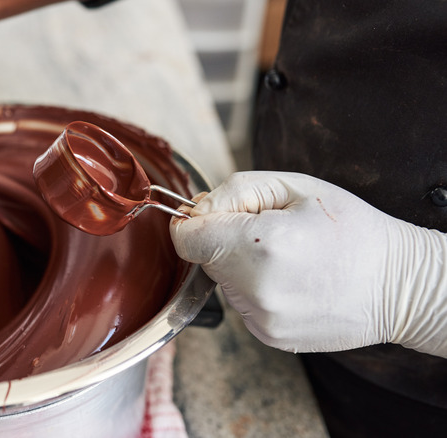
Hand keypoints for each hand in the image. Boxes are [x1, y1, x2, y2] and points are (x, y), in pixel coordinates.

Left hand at [170, 171, 446, 357]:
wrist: (398, 285)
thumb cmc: (351, 229)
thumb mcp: (295, 186)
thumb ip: (234, 191)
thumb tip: (194, 211)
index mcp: (260, 243)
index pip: (186, 238)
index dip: (193, 221)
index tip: (213, 215)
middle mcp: (255, 288)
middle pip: (204, 258)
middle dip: (223, 239)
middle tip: (267, 230)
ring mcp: (262, 318)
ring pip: (222, 281)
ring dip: (240, 265)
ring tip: (287, 258)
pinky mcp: (268, 335)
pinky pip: (241, 303)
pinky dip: (255, 288)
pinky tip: (292, 281)